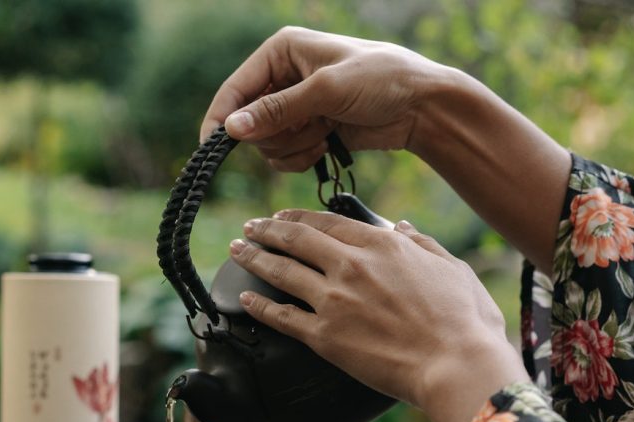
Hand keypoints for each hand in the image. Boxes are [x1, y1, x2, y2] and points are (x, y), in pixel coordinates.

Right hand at [201, 26, 445, 171]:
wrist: (420, 107)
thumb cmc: (381, 81)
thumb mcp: (326, 92)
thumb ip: (278, 110)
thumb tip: (232, 129)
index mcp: (281, 51)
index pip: (234, 88)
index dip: (221, 119)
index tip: (213, 148)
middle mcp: (283, 77)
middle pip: (248, 122)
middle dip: (274, 135)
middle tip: (305, 131)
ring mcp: (295, 107)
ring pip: (265, 144)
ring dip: (292, 148)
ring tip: (322, 136)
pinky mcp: (308, 130)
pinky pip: (284, 156)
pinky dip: (301, 158)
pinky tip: (324, 147)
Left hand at [229, 210, 528, 421]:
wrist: (456, 365)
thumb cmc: (465, 321)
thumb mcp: (452, 268)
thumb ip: (422, 243)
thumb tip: (401, 226)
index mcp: (382, 245)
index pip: (329, 222)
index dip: (300, 217)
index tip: (283, 216)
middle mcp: (351, 266)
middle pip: (297, 239)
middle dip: (267, 230)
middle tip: (250, 227)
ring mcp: (333, 300)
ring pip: (282, 271)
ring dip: (254, 257)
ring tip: (237, 250)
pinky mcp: (324, 336)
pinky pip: (281, 316)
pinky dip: (259, 305)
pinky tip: (245, 299)